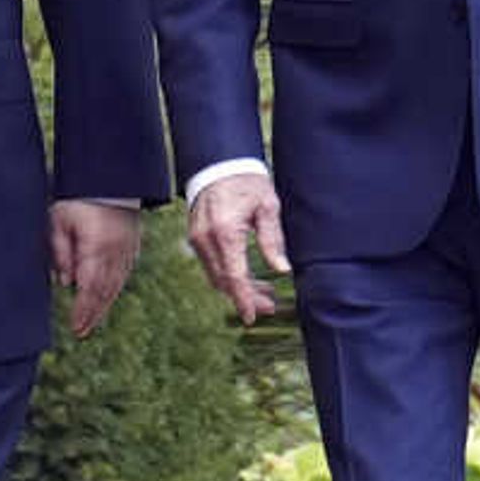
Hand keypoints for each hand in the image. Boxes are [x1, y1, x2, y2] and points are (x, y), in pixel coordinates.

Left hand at [51, 201, 141, 337]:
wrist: (110, 177)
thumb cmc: (78, 197)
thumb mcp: (59, 220)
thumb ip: (60, 252)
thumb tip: (65, 282)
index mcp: (97, 249)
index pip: (89, 289)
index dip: (83, 311)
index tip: (75, 327)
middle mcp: (115, 253)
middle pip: (104, 292)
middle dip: (92, 314)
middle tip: (81, 332)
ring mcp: (127, 249)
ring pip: (116, 285)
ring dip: (103, 305)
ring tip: (91, 322)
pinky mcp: (132, 244)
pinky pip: (123, 273)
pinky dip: (114, 289)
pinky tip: (107, 297)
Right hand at [186, 171, 292, 321]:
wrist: (220, 164)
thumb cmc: (247, 183)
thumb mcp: (267, 207)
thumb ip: (272, 240)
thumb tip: (282, 270)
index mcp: (225, 232)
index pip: (234, 276)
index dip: (244, 299)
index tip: (252, 317)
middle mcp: (206, 239)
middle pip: (224, 281)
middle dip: (246, 298)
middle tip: (271, 306)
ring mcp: (198, 239)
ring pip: (217, 276)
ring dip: (239, 289)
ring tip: (267, 293)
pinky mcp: (196, 238)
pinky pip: (212, 266)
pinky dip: (229, 276)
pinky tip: (249, 278)